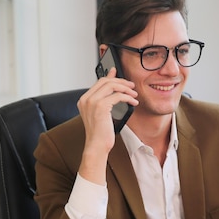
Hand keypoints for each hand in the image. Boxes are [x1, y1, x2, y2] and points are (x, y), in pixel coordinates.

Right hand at [76, 68, 137, 183]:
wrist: (96, 146)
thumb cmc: (100, 133)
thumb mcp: (101, 113)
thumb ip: (105, 99)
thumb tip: (113, 89)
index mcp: (84, 100)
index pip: (99, 82)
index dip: (111, 76)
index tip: (118, 72)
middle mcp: (86, 99)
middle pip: (105, 81)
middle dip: (121, 81)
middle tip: (131, 86)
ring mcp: (92, 102)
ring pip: (112, 86)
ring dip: (126, 89)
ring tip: (134, 94)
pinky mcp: (101, 107)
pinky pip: (118, 96)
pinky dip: (128, 97)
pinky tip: (133, 102)